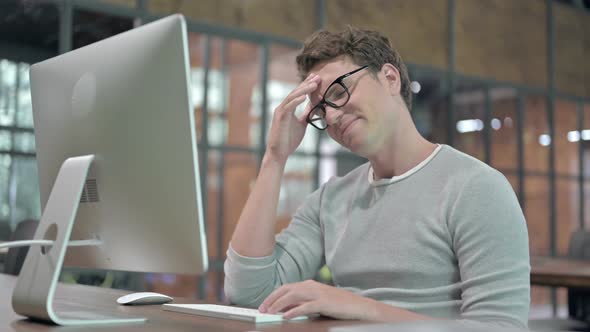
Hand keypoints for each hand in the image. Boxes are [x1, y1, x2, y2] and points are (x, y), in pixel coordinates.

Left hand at [258, 280, 374, 319]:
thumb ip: (302, 303)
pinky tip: (285, 316)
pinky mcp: (324, 303)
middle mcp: (312, 286)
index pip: (286, 287)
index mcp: (309, 284)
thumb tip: (284, 309)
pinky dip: (293, 311)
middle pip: (286, 290)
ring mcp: (318, 293)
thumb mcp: (317, 301)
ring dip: (279, 305)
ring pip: (293, 297)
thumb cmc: (339, 305)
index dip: (273, 296)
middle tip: (262, 310)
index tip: (264, 305)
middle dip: (272, 299)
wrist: (359, 306)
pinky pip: (305, 307)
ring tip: (270, 313)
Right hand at [265, 74, 320, 164]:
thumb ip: (305, 115)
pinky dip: (296, 101)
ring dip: (304, 89)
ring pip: (292, 97)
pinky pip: (289, 107)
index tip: (317, 79)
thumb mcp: (301, 124)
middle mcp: (283, 108)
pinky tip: (304, 96)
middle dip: (306, 83)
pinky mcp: (280, 118)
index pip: (298, 94)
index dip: (307, 85)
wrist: (279, 153)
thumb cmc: (288, 140)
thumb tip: (313, 108)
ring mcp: (280, 112)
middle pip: (296, 92)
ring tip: (314, 84)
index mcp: (288, 109)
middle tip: (317, 76)